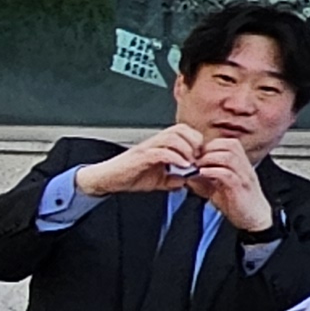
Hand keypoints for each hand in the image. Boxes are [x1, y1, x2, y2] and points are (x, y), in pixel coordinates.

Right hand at [76, 127, 208, 197]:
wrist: (108, 178)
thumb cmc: (130, 175)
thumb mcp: (157, 179)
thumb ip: (173, 179)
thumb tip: (186, 181)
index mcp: (161, 144)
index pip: (184, 131)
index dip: (196, 140)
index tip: (201, 156)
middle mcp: (155, 142)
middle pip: (181, 129)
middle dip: (194, 142)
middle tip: (198, 157)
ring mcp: (147, 147)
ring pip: (172, 137)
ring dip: (186, 149)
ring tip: (191, 163)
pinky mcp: (140, 157)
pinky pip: (161, 152)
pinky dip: (175, 158)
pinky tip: (182, 166)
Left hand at [181, 138, 273, 236]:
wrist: (255, 218)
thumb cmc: (238, 202)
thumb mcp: (218, 187)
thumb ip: (205, 179)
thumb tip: (187, 174)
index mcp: (240, 163)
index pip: (227, 142)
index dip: (209, 144)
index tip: (195, 154)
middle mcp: (244, 166)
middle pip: (229, 144)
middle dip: (208, 149)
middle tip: (195, 158)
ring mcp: (244, 176)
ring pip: (229, 156)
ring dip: (209, 158)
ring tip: (198, 166)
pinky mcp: (241, 188)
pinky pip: (228, 174)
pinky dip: (213, 171)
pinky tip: (203, 174)